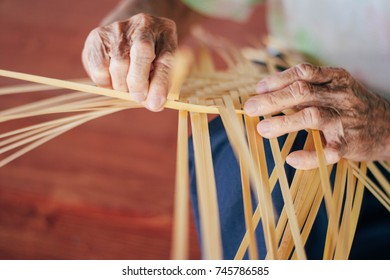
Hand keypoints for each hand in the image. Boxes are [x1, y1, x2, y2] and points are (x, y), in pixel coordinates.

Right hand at [82, 13, 177, 110]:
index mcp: (165, 32)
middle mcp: (143, 25)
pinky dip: (105, 82)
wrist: (128, 35)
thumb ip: (161, 83)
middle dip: (139, 83)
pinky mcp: (97, 37)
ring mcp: (118, 28)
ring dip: (122, 85)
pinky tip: (112, 80)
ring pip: (119, 65)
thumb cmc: (151, 58)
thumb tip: (154, 104)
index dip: (161, 84)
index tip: (156, 103)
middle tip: (139, 97)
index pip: (166, 58)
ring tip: (126, 87)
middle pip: (142, 54)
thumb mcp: (163, 66)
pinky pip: (99, 68)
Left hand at [244, 63, 389, 169]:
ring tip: (262, 130)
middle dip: (273, 100)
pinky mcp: (350, 145)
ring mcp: (346, 120)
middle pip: (302, 92)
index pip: (303, 72)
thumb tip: (267, 90)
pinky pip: (328, 152)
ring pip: (312, 117)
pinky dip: (309, 157)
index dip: (278, 79)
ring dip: (284, 123)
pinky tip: (291, 159)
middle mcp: (341, 96)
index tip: (259, 88)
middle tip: (249, 108)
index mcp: (336, 79)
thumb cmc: (351, 107)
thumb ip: (307, 88)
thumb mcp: (334, 89)